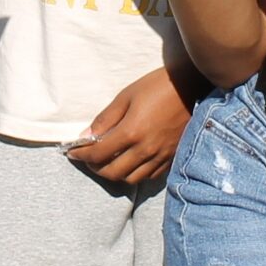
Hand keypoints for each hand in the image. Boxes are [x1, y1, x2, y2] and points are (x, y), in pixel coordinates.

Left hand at [65, 65, 196, 185]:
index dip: (81, 155)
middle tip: (89, 158)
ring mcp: (160, 156)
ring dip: (115, 174)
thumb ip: (105, 119)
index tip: (72, 152)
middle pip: (112, 172)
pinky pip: (149, 176)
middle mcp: (145, 149)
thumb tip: (85, 137)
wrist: (193, 86)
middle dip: (95, 167)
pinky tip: (130, 162)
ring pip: (130, 179)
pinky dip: (135, 174)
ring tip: (109, 162)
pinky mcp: (171, 158)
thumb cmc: (158, 86)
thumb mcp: (126, 96)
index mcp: (131, 132)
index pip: (98, 154)